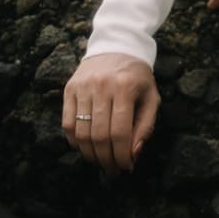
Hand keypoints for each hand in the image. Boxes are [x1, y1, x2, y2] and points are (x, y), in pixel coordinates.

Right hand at [62, 53, 159, 176]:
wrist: (117, 46)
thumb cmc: (137, 77)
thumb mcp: (151, 96)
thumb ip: (146, 126)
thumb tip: (134, 155)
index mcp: (125, 87)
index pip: (120, 132)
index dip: (122, 155)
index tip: (125, 168)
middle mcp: (102, 86)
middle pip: (99, 136)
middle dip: (106, 159)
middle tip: (112, 171)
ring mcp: (83, 87)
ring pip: (81, 133)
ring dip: (90, 154)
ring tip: (100, 162)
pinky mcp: (69, 88)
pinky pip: (67, 124)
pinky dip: (74, 142)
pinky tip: (85, 147)